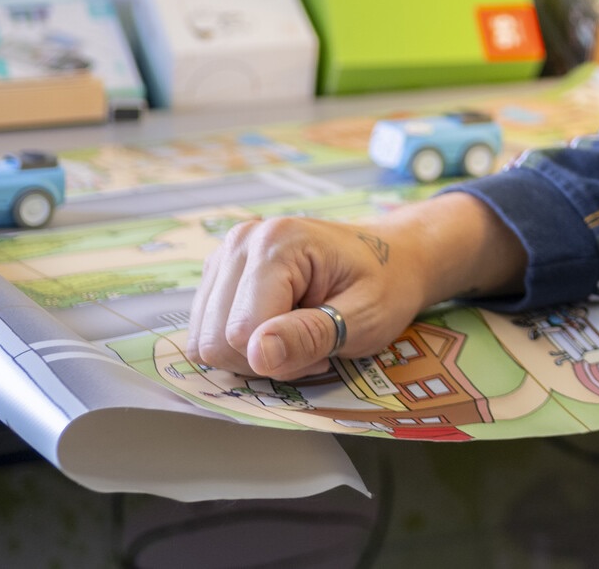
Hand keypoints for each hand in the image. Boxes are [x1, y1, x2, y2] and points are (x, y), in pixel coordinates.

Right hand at [184, 193, 524, 381]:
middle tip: (313, 344)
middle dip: (263, 358)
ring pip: (205, 341)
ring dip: (251, 354)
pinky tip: (279, 328)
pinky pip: (206, 333)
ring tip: (298, 334)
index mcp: (278, 242)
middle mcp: (241, 240)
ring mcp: (227, 255)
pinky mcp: (221, 274)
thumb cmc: (386, 284)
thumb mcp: (366, 317)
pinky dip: (241, 345)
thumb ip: (312, 334)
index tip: (325, 348)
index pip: (242, 331)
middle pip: (215, 339)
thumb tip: (259, 354)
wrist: (393, 258)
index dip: (282, 357)